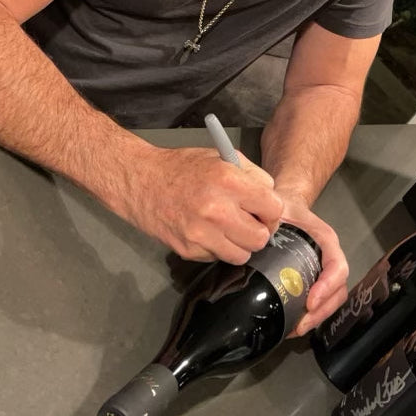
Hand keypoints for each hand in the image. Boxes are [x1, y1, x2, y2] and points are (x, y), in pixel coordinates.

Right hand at [111, 144, 282, 265]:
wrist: (141, 181)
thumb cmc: (183, 167)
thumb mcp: (222, 157)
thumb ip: (252, 176)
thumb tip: (272, 199)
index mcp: (229, 181)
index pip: (273, 208)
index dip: (271, 210)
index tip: (264, 210)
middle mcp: (217, 210)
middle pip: (261, 238)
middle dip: (258, 230)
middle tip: (249, 221)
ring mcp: (201, 234)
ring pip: (243, 255)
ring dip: (240, 243)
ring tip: (228, 228)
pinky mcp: (189, 250)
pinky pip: (219, 258)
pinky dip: (218, 248)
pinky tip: (208, 231)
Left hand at [277, 196, 348, 336]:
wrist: (286, 205)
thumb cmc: (285, 207)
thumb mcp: (279, 207)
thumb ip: (270, 222)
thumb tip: (253, 243)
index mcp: (326, 240)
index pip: (337, 267)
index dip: (327, 287)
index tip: (310, 302)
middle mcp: (329, 258)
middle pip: (338, 291)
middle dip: (321, 311)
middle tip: (300, 324)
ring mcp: (323, 271)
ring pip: (331, 300)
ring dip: (316, 318)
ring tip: (294, 329)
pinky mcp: (313, 281)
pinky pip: (320, 303)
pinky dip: (308, 317)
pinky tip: (291, 325)